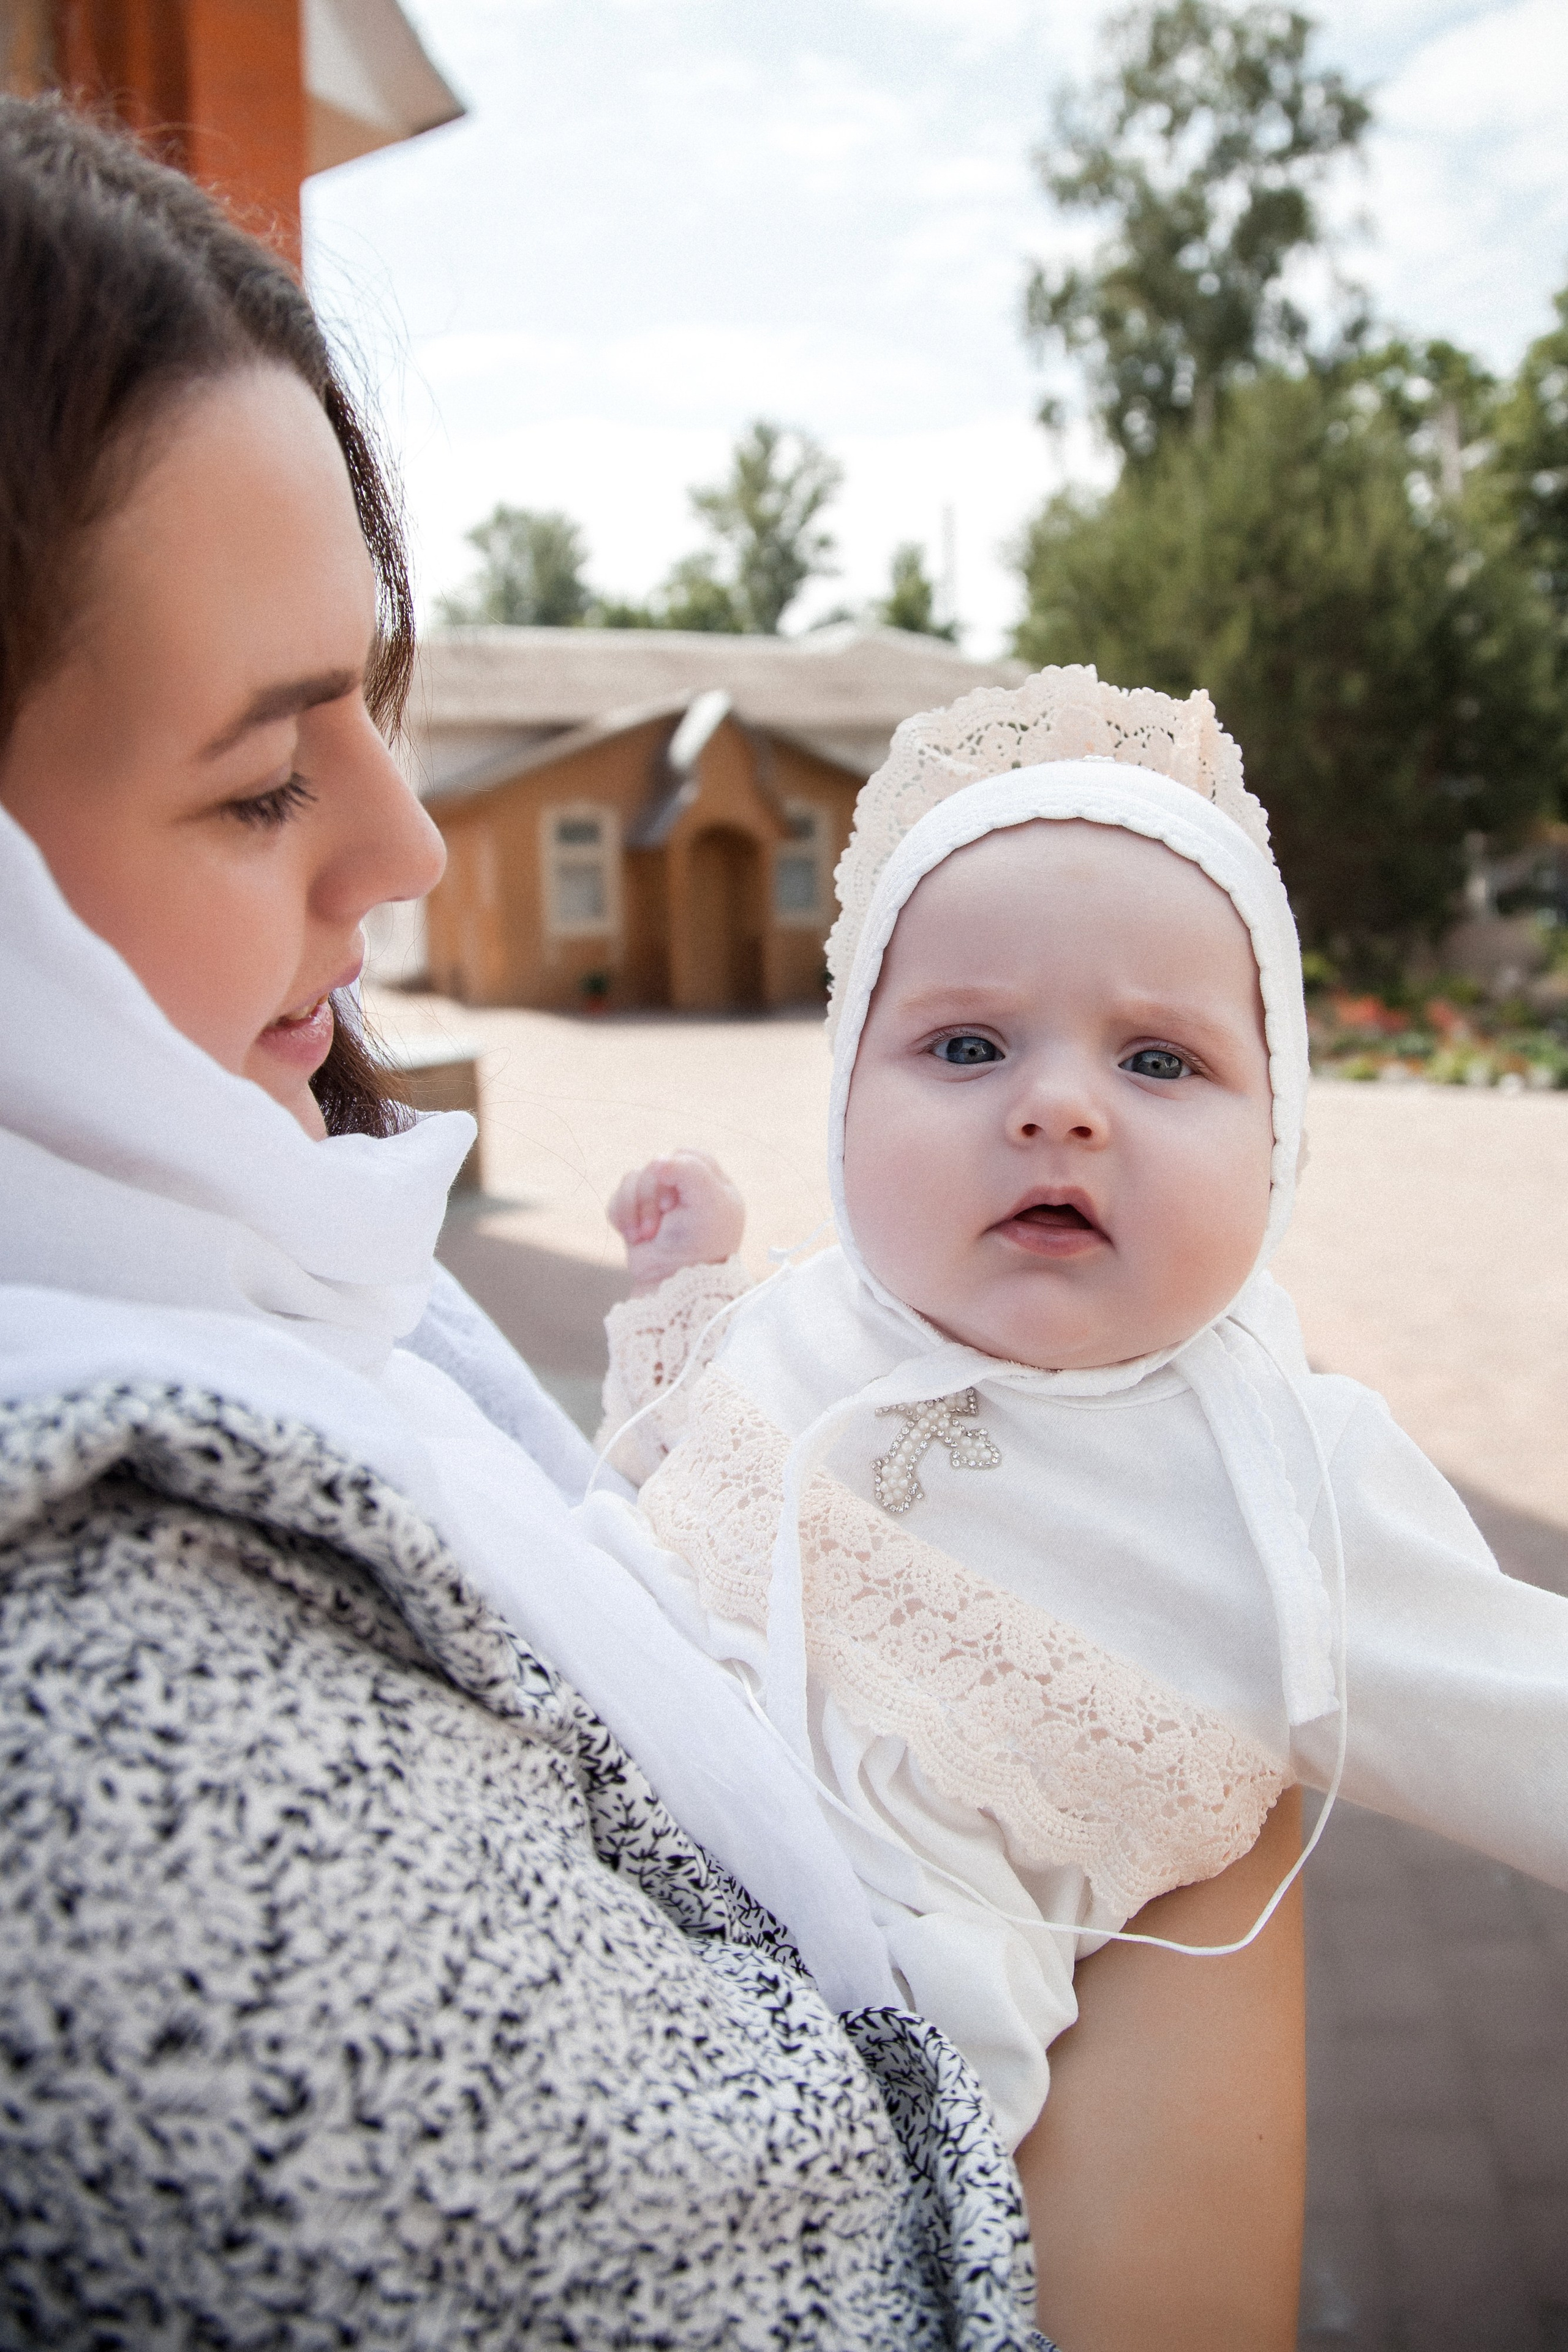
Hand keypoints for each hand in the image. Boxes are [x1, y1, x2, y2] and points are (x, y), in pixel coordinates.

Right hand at [608, 1150, 745, 1294]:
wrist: (672, 1287)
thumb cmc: (700, 1246)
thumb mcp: (709, 1202)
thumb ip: (689, 1170)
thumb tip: (658, 1160)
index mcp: (711, 1185)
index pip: (687, 1155)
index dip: (675, 1170)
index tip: (676, 1198)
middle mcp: (685, 1192)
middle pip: (654, 1166)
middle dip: (651, 1194)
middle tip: (661, 1220)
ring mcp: (657, 1205)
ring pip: (632, 1180)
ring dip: (634, 1208)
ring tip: (645, 1235)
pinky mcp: (635, 1218)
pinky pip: (617, 1199)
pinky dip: (621, 1217)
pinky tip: (632, 1237)